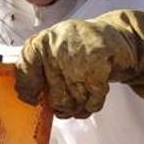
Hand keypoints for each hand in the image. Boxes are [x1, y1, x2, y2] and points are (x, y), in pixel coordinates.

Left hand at [15, 10, 143, 117]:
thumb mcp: (55, 52)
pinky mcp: (96, 63)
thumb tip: (25, 96)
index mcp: (41, 42)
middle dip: (63, 105)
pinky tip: (97, 91)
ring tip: (85, 93)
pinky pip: (91, 100)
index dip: (28, 89)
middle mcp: (55, 45)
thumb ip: (38, 69)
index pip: (24, 69)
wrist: (118, 37)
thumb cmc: (81, 50)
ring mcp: (76, 54)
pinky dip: (94, 103)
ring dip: (80, 105)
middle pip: (52, 96)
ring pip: (71, 101)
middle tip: (70, 99)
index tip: (33, 98)